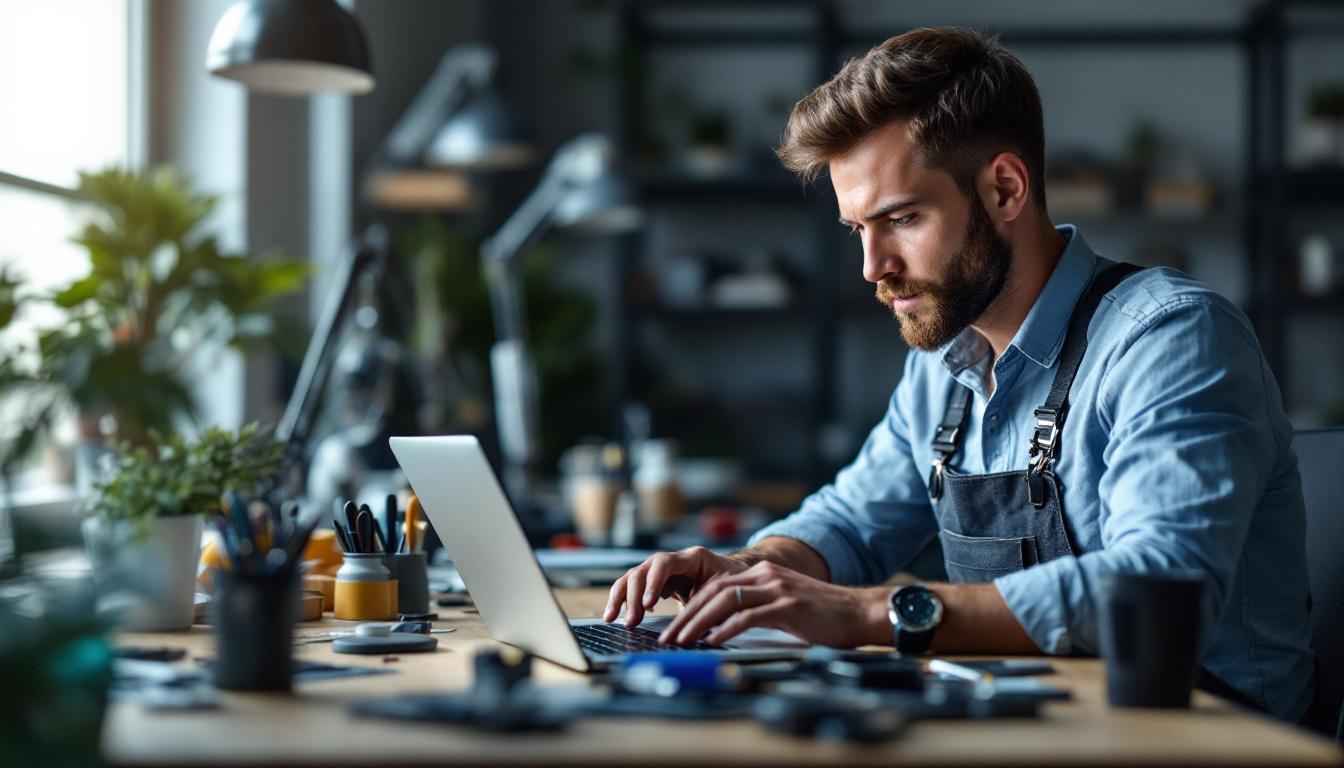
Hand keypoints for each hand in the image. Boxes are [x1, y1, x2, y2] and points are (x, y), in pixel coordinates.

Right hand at [603, 546, 748, 626]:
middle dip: (632, 596)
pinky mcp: (655, 582)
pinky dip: (623, 600)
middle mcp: (672, 561)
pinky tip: (618, 616)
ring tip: (611, 618)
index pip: (664, 563)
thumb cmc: (734, 584)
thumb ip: (711, 604)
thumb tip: (697, 626)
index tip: (648, 605)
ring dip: (620, 597)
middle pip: (642, 570)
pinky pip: (633, 587)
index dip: (653, 582)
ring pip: (632, 577)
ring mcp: (660, 570)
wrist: (735, 578)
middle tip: (631, 622)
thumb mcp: (727, 591)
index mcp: (692, 558)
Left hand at [656, 561, 889, 647]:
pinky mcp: (787, 605)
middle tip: (668, 637)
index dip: (691, 606)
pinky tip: (712, 641)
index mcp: (762, 574)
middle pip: (713, 591)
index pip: (715, 586)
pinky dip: (725, 628)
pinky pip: (747, 616)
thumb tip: (723, 632)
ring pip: (724, 601)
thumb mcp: (784, 606)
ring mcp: (776, 588)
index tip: (674, 627)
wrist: (860, 611)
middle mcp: (766, 575)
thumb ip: (757, 611)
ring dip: (698, 622)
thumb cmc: (824, 615)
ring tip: (682, 641)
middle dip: (686, 616)